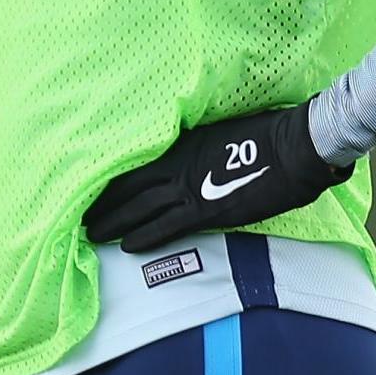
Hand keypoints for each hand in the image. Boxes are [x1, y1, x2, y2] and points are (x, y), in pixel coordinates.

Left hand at [84, 103, 349, 253]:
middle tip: (79, 214)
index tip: (89, 183)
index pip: (135, 161)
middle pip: (129, 186)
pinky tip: (125, 246)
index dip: (111, 177)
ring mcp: (191, 190)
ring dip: (114, 222)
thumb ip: (199, 143)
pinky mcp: (207, 212)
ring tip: (90, 233)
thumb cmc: (268, 133)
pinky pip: (168, 227)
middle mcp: (179, 166)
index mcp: (182, 144)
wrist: (296, 147)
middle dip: (103, 202)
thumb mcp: (222, 128)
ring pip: (140, 208)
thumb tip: (187, 148)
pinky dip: (145, 236)